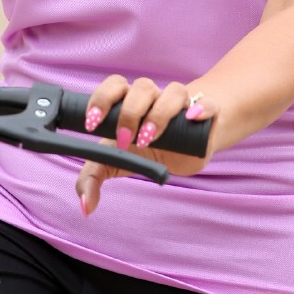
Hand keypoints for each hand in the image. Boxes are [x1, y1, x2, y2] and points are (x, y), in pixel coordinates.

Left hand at [74, 76, 220, 216]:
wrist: (185, 152)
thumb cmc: (145, 151)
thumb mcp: (115, 164)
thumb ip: (92, 180)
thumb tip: (85, 207)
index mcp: (129, 102)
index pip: (114, 86)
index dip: (102, 99)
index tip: (92, 124)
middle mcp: (155, 98)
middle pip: (142, 87)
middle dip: (130, 112)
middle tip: (125, 140)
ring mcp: (181, 105)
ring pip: (173, 91)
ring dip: (160, 113)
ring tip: (150, 138)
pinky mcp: (207, 116)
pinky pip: (208, 105)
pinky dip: (202, 108)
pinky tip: (192, 118)